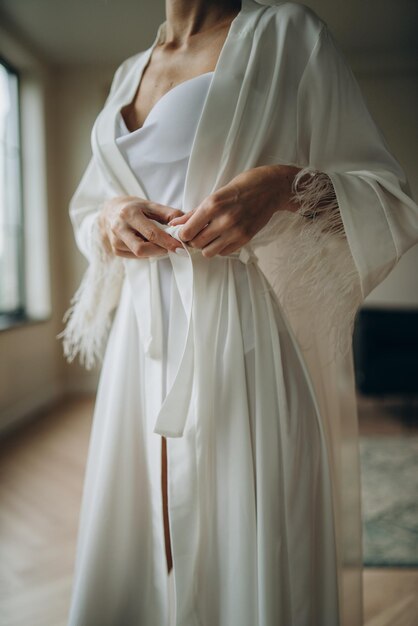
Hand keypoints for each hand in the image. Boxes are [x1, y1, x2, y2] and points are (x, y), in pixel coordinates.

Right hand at [98, 196, 184, 257]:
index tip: (180, 247)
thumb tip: (186, 224)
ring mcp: (115, 241)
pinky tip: (148, 244)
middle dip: (160, 250)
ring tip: (160, 243)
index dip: (167, 242)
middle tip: (172, 248)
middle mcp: (119, 228)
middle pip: (141, 249)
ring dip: (154, 251)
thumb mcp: (151, 205)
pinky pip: (135, 257)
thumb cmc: (135, 208)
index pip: (151, 233)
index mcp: (129, 214)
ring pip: (139, 254)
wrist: (111, 211)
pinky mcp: (115, 250)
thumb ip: (169, 214)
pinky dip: (146, 253)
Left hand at [168, 164, 301, 256]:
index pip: (188, 231)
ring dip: (206, 246)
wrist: (271, 188)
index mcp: (213, 204)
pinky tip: (223, 237)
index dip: (183, 234)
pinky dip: (220, 248)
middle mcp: (224, 220)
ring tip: (210, 237)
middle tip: (197, 234)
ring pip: (209, 252)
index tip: (185, 232)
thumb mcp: (215, 195)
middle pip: (197, 243)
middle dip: (193, 240)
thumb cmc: (242, 187)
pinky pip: (224, 252)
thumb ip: (194, 212)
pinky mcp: (245, 239)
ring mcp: (236, 231)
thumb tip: (175, 224)